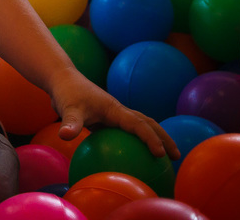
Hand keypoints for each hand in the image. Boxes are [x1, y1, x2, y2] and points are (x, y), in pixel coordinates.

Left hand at [50, 70, 180, 159]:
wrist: (63, 80)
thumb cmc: (67, 93)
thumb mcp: (69, 109)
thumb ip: (70, 123)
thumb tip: (65, 136)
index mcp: (115, 109)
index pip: (139, 125)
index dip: (151, 139)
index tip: (160, 154)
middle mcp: (119, 111)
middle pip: (148, 124)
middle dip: (164, 139)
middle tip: (176, 156)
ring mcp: (115, 115)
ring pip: (140, 127)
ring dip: (155, 139)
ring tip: (164, 158)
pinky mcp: (108, 120)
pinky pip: (127, 133)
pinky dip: (135, 143)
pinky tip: (132, 159)